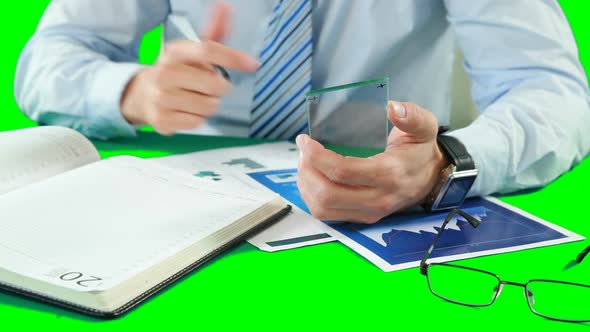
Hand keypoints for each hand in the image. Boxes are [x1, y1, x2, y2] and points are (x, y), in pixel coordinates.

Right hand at [120, 2, 257, 134]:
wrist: (141, 94)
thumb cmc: (176, 71)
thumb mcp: (191, 51)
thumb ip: (213, 32)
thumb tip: (226, 7)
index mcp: (174, 52)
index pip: (208, 50)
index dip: (233, 57)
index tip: (253, 64)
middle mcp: (165, 73)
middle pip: (215, 84)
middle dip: (219, 88)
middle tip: (207, 86)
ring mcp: (161, 98)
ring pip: (209, 106)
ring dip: (208, 105)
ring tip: (194, 98)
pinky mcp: (162, 120)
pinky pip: (198, 122)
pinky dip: (196, 119)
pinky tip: (185, 111)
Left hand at [296, 101, 448, 223]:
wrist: (433, 178)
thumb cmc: (421, 151)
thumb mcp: (425, 127)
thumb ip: (412, 115)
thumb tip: (392, 107)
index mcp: (389, 174)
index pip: (343, 171)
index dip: (317, 156)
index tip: (305, 140)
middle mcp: (377, 198)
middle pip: (327, 194)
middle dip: (307, 170)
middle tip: (303, 150)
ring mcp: (369, 211)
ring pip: (323, 208)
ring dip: (306, 185)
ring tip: (305, 163)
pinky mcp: (361, 217)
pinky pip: (327, 214)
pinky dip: (312, 196)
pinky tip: (312, 177)